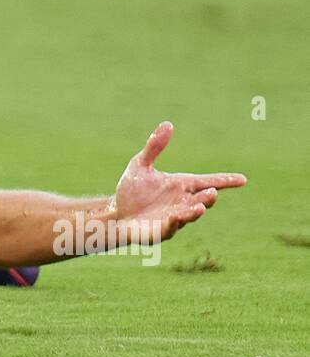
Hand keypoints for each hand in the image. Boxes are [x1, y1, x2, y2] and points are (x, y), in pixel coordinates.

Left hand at [113, 122, 245, 242]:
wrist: (115, 214)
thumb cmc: (131, 190)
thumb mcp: (140, 165)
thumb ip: (154, 147)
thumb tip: (167, 124)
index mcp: (182, 185)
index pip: (208, 182)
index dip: (225, 181)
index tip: (242, 179)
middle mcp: (182, 203)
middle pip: (202, 200)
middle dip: (208, 197)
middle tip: (211, 192)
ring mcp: (173, 219)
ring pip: (188, 216)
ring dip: (194, 212)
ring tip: (199, 206)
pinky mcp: (159, 232)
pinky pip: (169, 229)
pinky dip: (173, 223)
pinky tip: (174, 217)